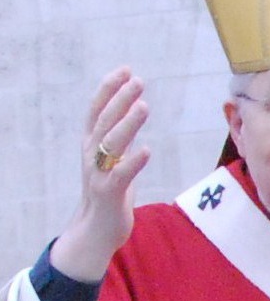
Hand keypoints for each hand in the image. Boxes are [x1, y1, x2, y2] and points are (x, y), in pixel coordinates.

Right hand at [50, 68, 149, 281]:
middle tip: (138, 81)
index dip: (109, 88)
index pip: (97, 110)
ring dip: (127, 124)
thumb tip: (132, 109)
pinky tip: (146, 150)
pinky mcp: (109, 194)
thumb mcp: (110, 158)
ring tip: (143, 106)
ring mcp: (98, 174)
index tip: (125, 69)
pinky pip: (121, 175)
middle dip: (121, 99)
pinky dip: (133, 162)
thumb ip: (118, 136)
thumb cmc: (108, 191)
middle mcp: (91, 156)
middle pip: (105, 121)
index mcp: (91, 144)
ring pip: (111, 144)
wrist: (95, 231)